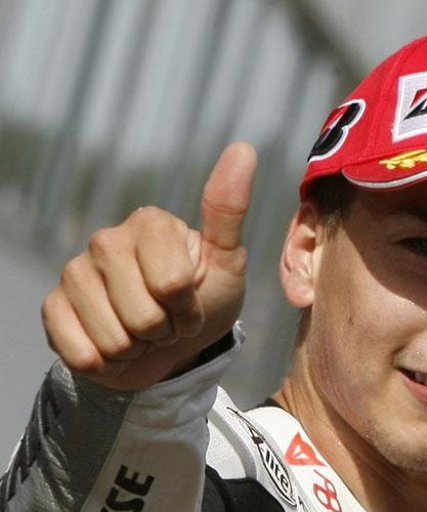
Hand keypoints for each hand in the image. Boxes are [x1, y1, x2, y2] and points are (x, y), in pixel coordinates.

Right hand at [41, 143, 256, 389]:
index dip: (190, 309)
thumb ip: (229, 210)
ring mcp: (75, 272)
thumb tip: (243, 148)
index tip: (192, 303)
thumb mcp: (227, 260)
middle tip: (167, 321)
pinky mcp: (53, 307)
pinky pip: (82, 354)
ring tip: (144, 332)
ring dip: (138, 349)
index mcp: (150, 223)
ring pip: (114, 339)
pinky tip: (114, 345)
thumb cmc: (204, 297)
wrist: (172, 345)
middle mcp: (106, 240)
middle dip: (165, 332)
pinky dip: (108, 363)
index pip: (174, 286)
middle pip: (144, 316)